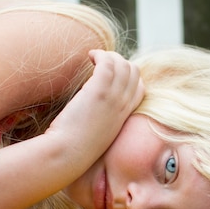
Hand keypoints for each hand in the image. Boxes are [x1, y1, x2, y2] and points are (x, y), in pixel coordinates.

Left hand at [46, 50, 143, 164]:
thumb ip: (103, 116)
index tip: (110, 75)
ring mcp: (113, 98)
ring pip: (123, 64)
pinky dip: (100, 54)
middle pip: (134, 72)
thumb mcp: (98, 132)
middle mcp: (123, 105)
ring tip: (94, 58)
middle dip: (119, 61)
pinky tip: (89, 56)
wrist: (68, 154)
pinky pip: (107, 62)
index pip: (140, 88)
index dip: (128, 77)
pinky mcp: (98, 91)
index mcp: (124, 116)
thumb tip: (94, 107)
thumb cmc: (76, 146)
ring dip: (109, 56)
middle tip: (100, 63)